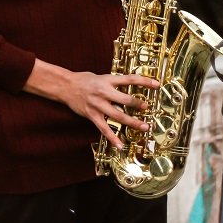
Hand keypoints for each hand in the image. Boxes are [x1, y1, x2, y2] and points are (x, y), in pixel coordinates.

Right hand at [23, 59, 158, 150]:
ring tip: (143, 127)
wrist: (65, 86)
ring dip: (132, 121)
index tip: (156, 84)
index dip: (144, 81)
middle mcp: (104, 92)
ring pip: (117, 115)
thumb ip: (114, 83)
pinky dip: (113, 137)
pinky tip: (120, 145)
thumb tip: (130, 85)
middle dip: (137, 104)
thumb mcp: (100, 76)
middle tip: (147, 108)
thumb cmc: (83, 80)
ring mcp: (98, 105)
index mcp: (107, 80)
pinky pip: (104, 128)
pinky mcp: (92, 115)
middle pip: (124, 99)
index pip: (129, 79)